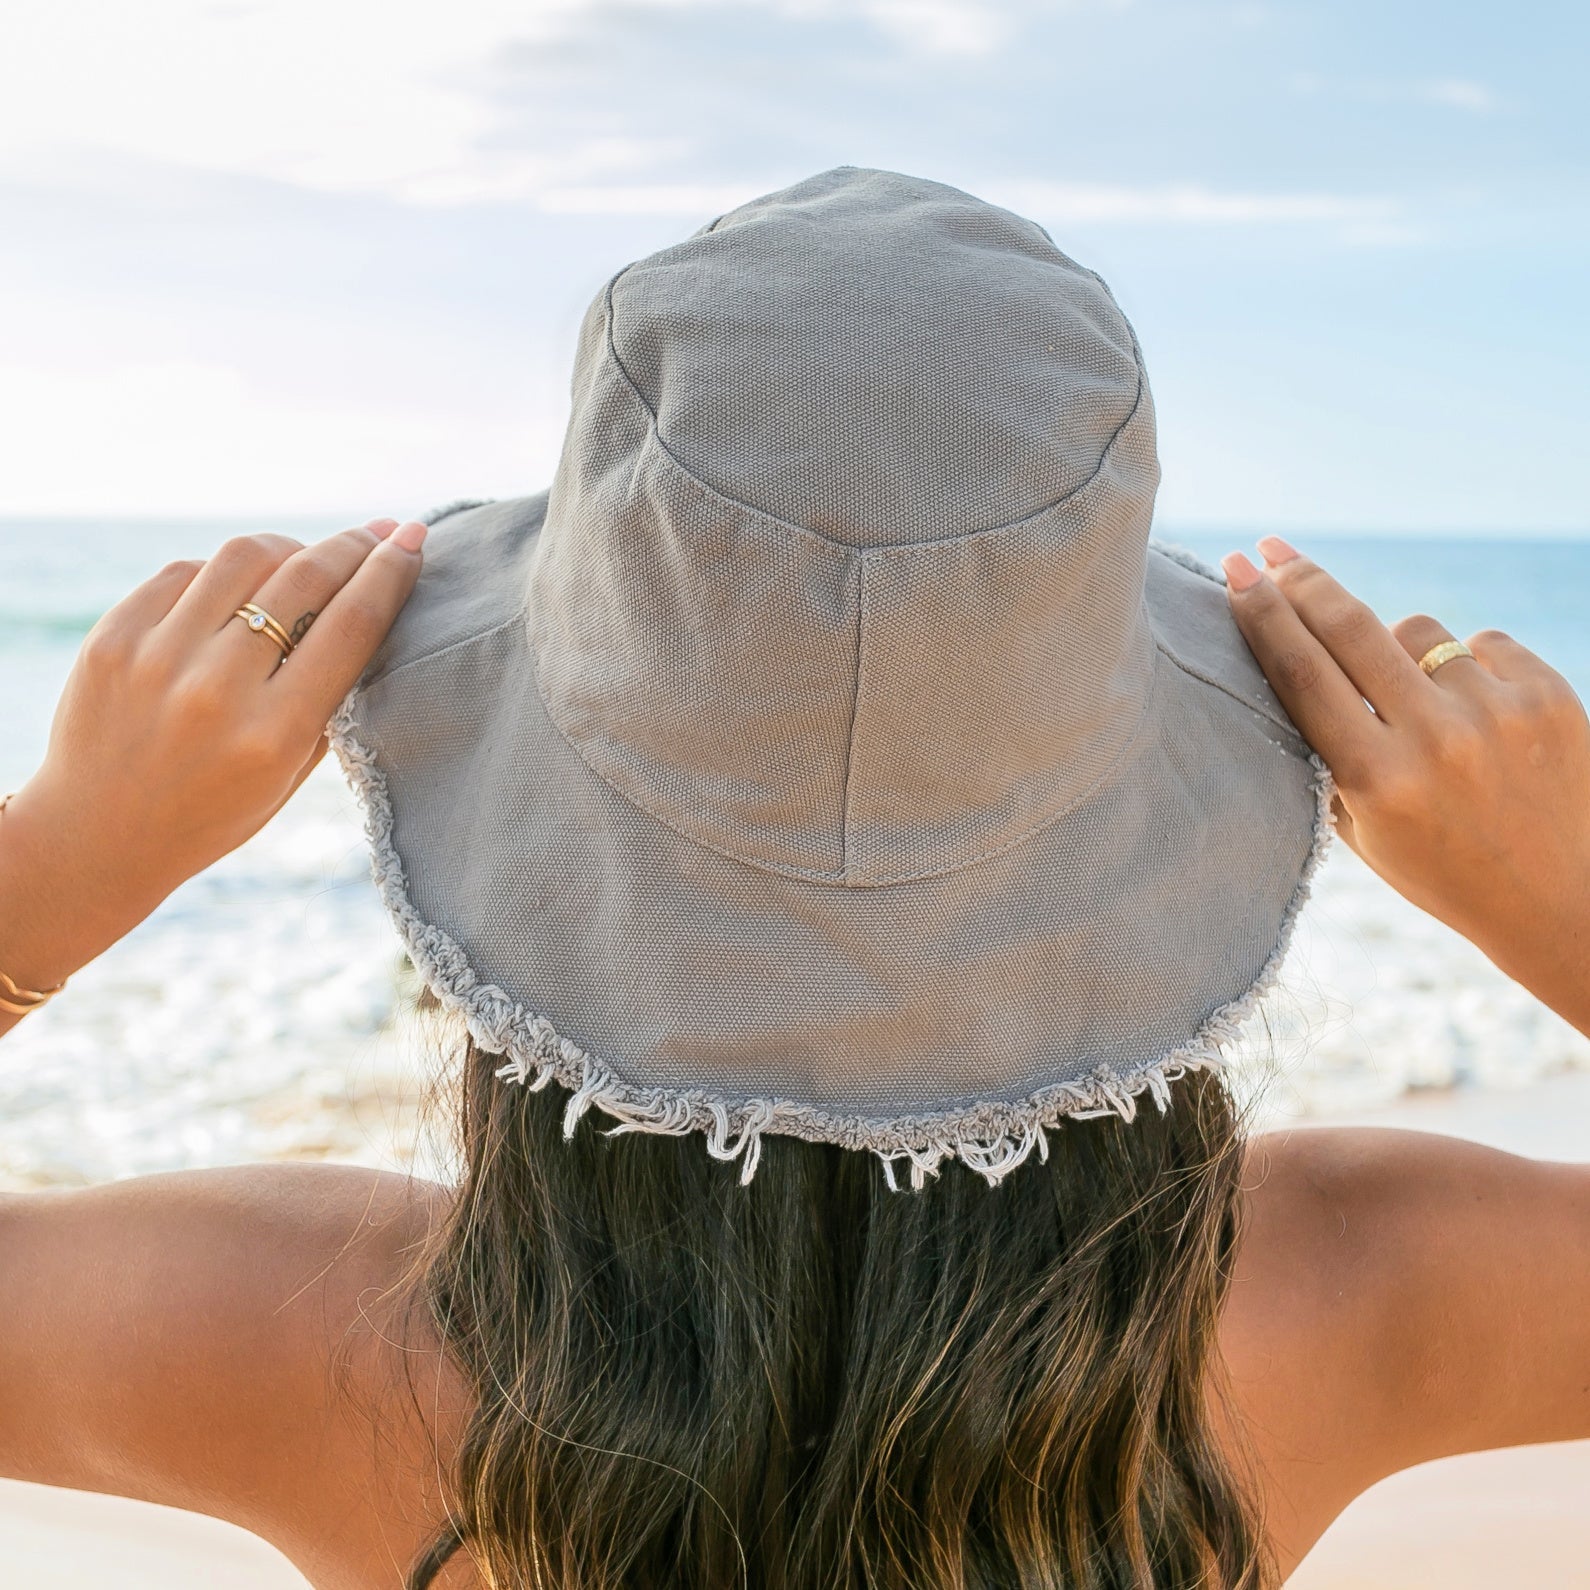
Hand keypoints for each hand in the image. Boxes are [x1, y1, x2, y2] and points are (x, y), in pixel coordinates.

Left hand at [0, 518, 426, 1008]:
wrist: (97, 837)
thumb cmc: (212, 812)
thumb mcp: (290, 775)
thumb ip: (327, 701)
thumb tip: (365, 605)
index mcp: (274, 734)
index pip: (351, 626)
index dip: (389, 573)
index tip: (412, 539)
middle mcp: (216, 690)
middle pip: (304, 580)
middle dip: (351, 546)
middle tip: (377, 532)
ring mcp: (158, 658)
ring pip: (244, 559)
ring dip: (290, 548)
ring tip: (306, 558)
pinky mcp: (114, 637)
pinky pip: (185, 573)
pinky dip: (225, 571)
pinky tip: (242, 587)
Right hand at [1221, 536, 1589, 1037]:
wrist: (1562, 901)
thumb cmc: (1442, 868)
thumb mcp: (1361, 831)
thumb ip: (1327, 751)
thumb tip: (1292, 649)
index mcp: (1375, 780)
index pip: (1301, 672)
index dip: (1261, 613)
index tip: (1237, 571)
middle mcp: (1434, 739)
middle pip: (1348, 626)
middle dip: (1301, 579)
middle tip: (1272, 550)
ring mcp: (1496, 712)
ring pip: (1417, 629)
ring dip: (1399, 647)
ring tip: (1417, 702)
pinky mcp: (1548, 695)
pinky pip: (1481, 643)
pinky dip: (1467, 667)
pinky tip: (1477, 715)